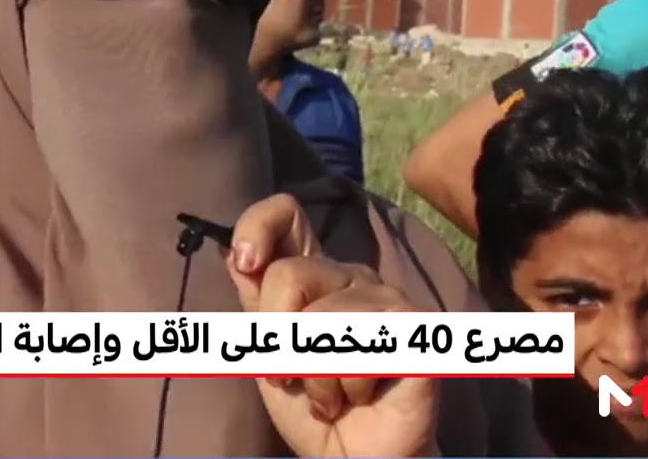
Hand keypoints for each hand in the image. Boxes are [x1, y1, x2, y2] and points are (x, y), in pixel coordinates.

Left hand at [227, 194, 440, 457]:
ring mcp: (387, 300)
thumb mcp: (267, 351)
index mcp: (314, 274)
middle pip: (288, 274)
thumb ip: (256, 301)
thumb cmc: (313, 407)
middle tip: (294, 377)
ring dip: (312, 376)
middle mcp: (351, 277)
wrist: (352, 458)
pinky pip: (354, 347)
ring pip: (317, 318)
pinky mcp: (415, 330)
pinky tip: (360, 396)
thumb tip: (231, 249)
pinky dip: (345, 386)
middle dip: (277, 340)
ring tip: (330, 395)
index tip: (245, 263)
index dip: (259, 225)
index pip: (287, 214)